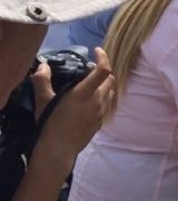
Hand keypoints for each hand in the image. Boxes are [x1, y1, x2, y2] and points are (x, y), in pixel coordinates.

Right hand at [30, 47, 113, 161]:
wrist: (59, 149)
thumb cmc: (50, 123)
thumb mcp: (43, 101)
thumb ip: (42, 81)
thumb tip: (43, 66)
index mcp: (84, 93)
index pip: (103, 71)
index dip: (103, 58)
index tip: (97, 50)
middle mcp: (97, 101)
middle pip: (110, 80)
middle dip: (104, 71)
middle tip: (91, 69)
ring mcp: (101, 113)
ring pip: (111, 92)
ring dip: (105, 84)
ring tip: (91, 83)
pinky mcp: (100, 122)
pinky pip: (107, 105)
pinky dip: (103, 97)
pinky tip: (90, 101)